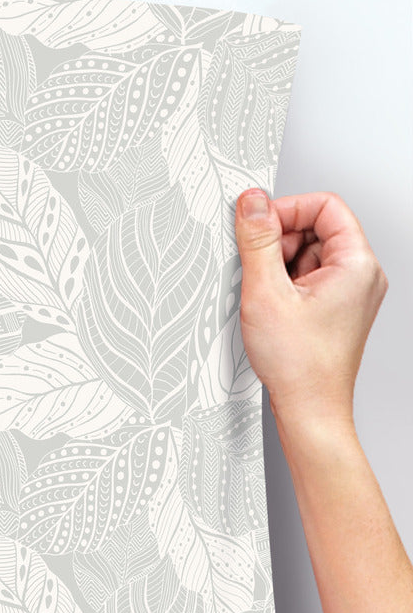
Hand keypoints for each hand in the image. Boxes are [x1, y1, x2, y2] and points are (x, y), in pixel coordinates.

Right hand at [234, 187, 388, 431]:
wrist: (310, 409)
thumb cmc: (299, 365)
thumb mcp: (266, 292)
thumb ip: (258, 241)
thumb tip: (252, 203)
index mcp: (356, 264)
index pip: (325, 206)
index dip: (287, 209)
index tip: (257, 224)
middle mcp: (361, 276)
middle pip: (316, 230)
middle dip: (279, 242)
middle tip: (256, 268)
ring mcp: (350, 294)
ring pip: (309, 255)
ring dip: (278, 267)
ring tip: (265, 297)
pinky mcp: (335, 310)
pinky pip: (307, 280)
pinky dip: (283, 286)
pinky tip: (270, 309)